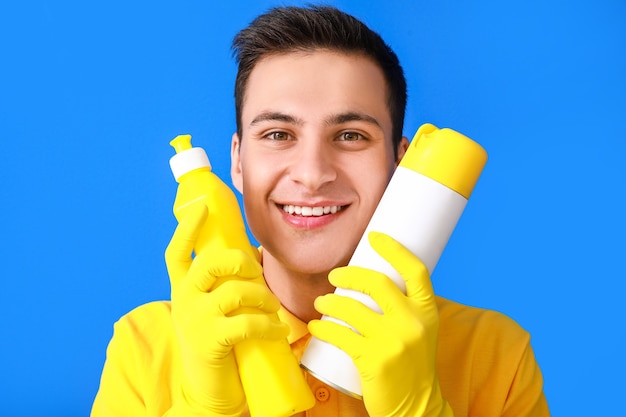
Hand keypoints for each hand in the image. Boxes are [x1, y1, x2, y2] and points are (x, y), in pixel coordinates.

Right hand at [165, 202, 288, 416]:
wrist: (208, 389)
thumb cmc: (217, 340)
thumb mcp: (212, 308)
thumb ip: (224, 282)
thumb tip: (254, 255)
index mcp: (183, 288)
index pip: (176, 252)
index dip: (187, 228)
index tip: (202, 208)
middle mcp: (184, 300)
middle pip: (210, 264)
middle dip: (240, 261)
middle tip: (258, 271)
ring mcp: (196, 321)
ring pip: (234, 292)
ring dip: (263, 297)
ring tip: (273, 308)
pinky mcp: (211, 341)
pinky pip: (246, 323)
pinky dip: (268, 325)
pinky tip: (278, 331)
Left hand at [308, 231, 452, 416]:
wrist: (416, 406)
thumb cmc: (413, 364)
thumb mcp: (420, 331)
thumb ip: (404, 307)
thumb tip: (374, 280)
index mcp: (428, 311)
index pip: (416, 270)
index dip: (394, 249)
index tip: (373, 237)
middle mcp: (414, 323)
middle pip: (376, 283)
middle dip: (349, 274)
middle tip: (334, 277)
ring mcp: (394, 342)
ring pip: (351, 309)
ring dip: (329, 302)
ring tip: (320, 303)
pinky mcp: (374, 361)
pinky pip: (340, 335)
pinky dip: (323, 328)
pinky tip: (316, 326)